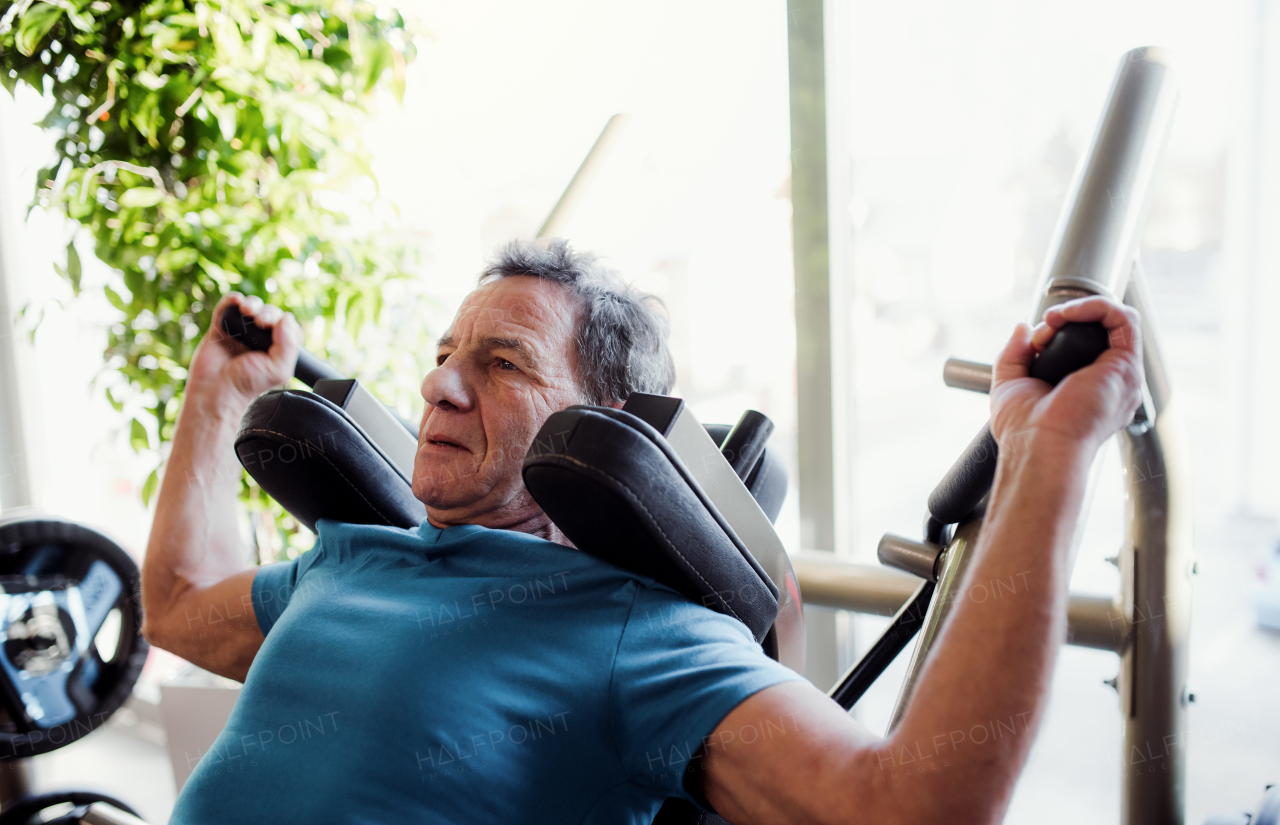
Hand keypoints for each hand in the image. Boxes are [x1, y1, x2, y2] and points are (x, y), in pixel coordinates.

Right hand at [187, 293, 300, 412]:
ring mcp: (241, 331)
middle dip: (268, 312)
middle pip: (270, 313)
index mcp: (277, 348)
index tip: (278, 329)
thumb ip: (288, 345)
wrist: (216, 389)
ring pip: (251, 306)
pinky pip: (227, 307)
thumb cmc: (247, 384)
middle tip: (261, 321)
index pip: (288, 326)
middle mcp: (260, 338)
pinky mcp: (221, 327)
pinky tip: (236, 302)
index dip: (285, 323)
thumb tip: (286, 318)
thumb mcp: (278, 370)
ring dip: (252, 303)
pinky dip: (232, 299)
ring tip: (248, 311)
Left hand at [990, 296, 1143, 456]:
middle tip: (1042, 331)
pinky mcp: (1126, 367)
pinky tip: (1069, 314)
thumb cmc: (1024, 431)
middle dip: (1069, 319)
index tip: (1035, 339)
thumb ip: (1015, 353)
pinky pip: (1125, 320)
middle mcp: (1109, 382)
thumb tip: (1023, 328)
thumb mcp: (1010, 384)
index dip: (1060, 331)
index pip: (1086, 346)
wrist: (1037, 446)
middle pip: (1100, 331)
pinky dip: (1097, 306)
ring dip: (1081, 309)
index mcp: (1087, 389)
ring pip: (1116, 320)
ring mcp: (1120, 375)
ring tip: (1055, 319)